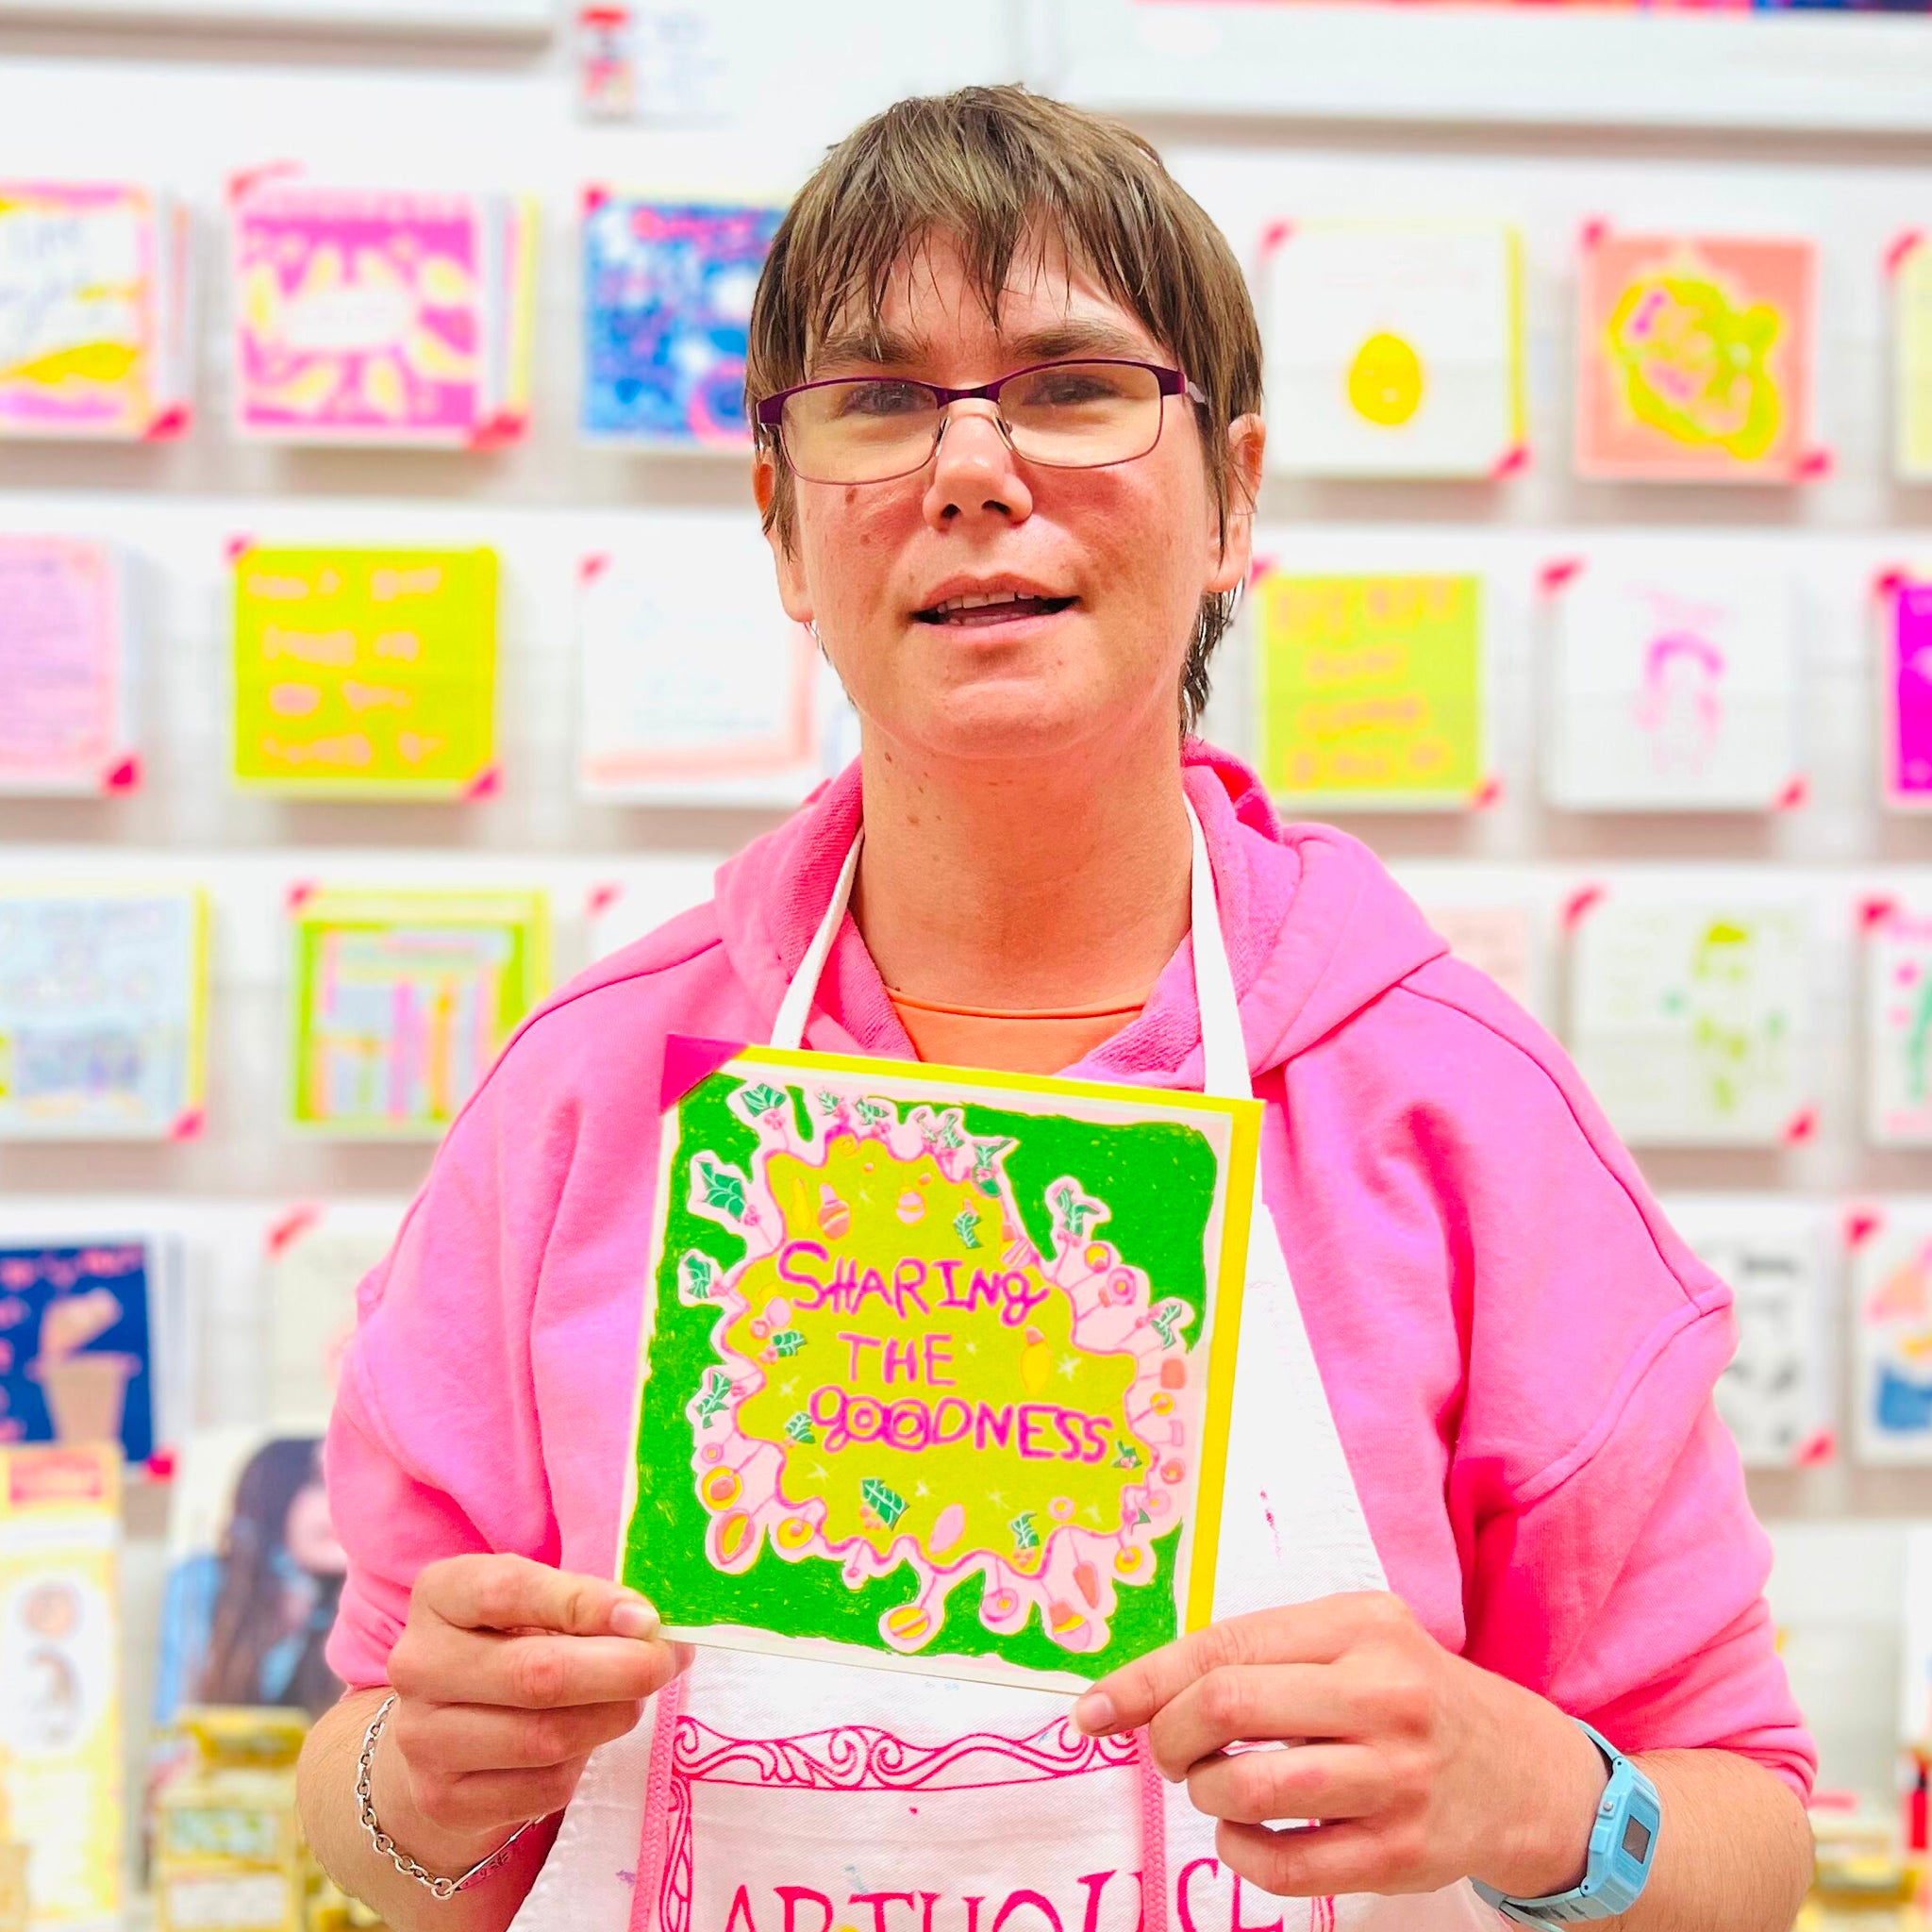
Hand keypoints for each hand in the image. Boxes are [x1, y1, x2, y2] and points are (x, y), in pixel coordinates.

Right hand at [379, 1554, 692, 1867]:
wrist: (442, 1726)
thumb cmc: (506, 1642)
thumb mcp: (532, 1602)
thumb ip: (582, 1604)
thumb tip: (650, 1628)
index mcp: (439, 1594)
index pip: (509, 1590)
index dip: (585, 1604)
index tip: (645, 1618)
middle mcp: (418, 1664)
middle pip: (535, 1673)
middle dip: (620, 1670)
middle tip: (667, 1662)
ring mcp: (423, 1739)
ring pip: (546, 1738)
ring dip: (612, 1717)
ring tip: (635, 1697)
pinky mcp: (443, 1800)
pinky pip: (543, 1788)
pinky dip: (583, 1762)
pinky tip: (588, 1737)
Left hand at [1072, 1592, 1606, 1900]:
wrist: (1520, 1769)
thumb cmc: (1408, 1692)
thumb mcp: (1350, 1637)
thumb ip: (1257, 1652)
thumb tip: (1136, 1690)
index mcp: (1359, 1625)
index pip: (1223, 1647)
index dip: (1143, 1681)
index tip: (1090, 1711)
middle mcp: (1382, 1694)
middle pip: (1226, 1709)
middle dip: (1168, 1734)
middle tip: (1165, 1750)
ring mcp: (1395, 1778)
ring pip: (1249, 1789)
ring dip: (1203, 1792)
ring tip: (1212, 1785)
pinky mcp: (1401, 1852)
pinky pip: (1284, 1864)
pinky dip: (1238, 1851)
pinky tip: (1243, 1831)